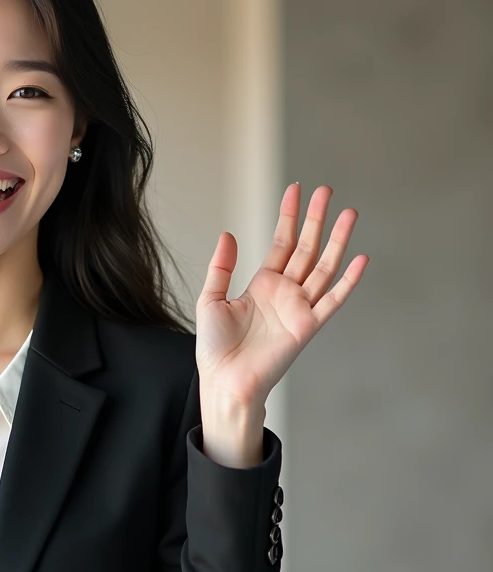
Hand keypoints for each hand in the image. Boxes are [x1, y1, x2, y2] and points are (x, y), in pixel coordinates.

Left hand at [196, 183, 367, 407]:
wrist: (224, 380)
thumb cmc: (216, 348)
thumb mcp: (211, 299)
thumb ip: (221, 267)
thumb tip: (228, 234)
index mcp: (262, 284)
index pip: (281, 243)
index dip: (289, 217)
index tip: (296, 191)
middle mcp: (284, 293)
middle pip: (307, 248)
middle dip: (316, 219)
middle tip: (327, 191)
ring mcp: (299, 308)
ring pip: (324, 266)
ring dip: (338, 240)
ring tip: (349, 213)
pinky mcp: (308, 326)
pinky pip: (333, 300)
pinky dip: (348, 281)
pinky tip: (360, 259)